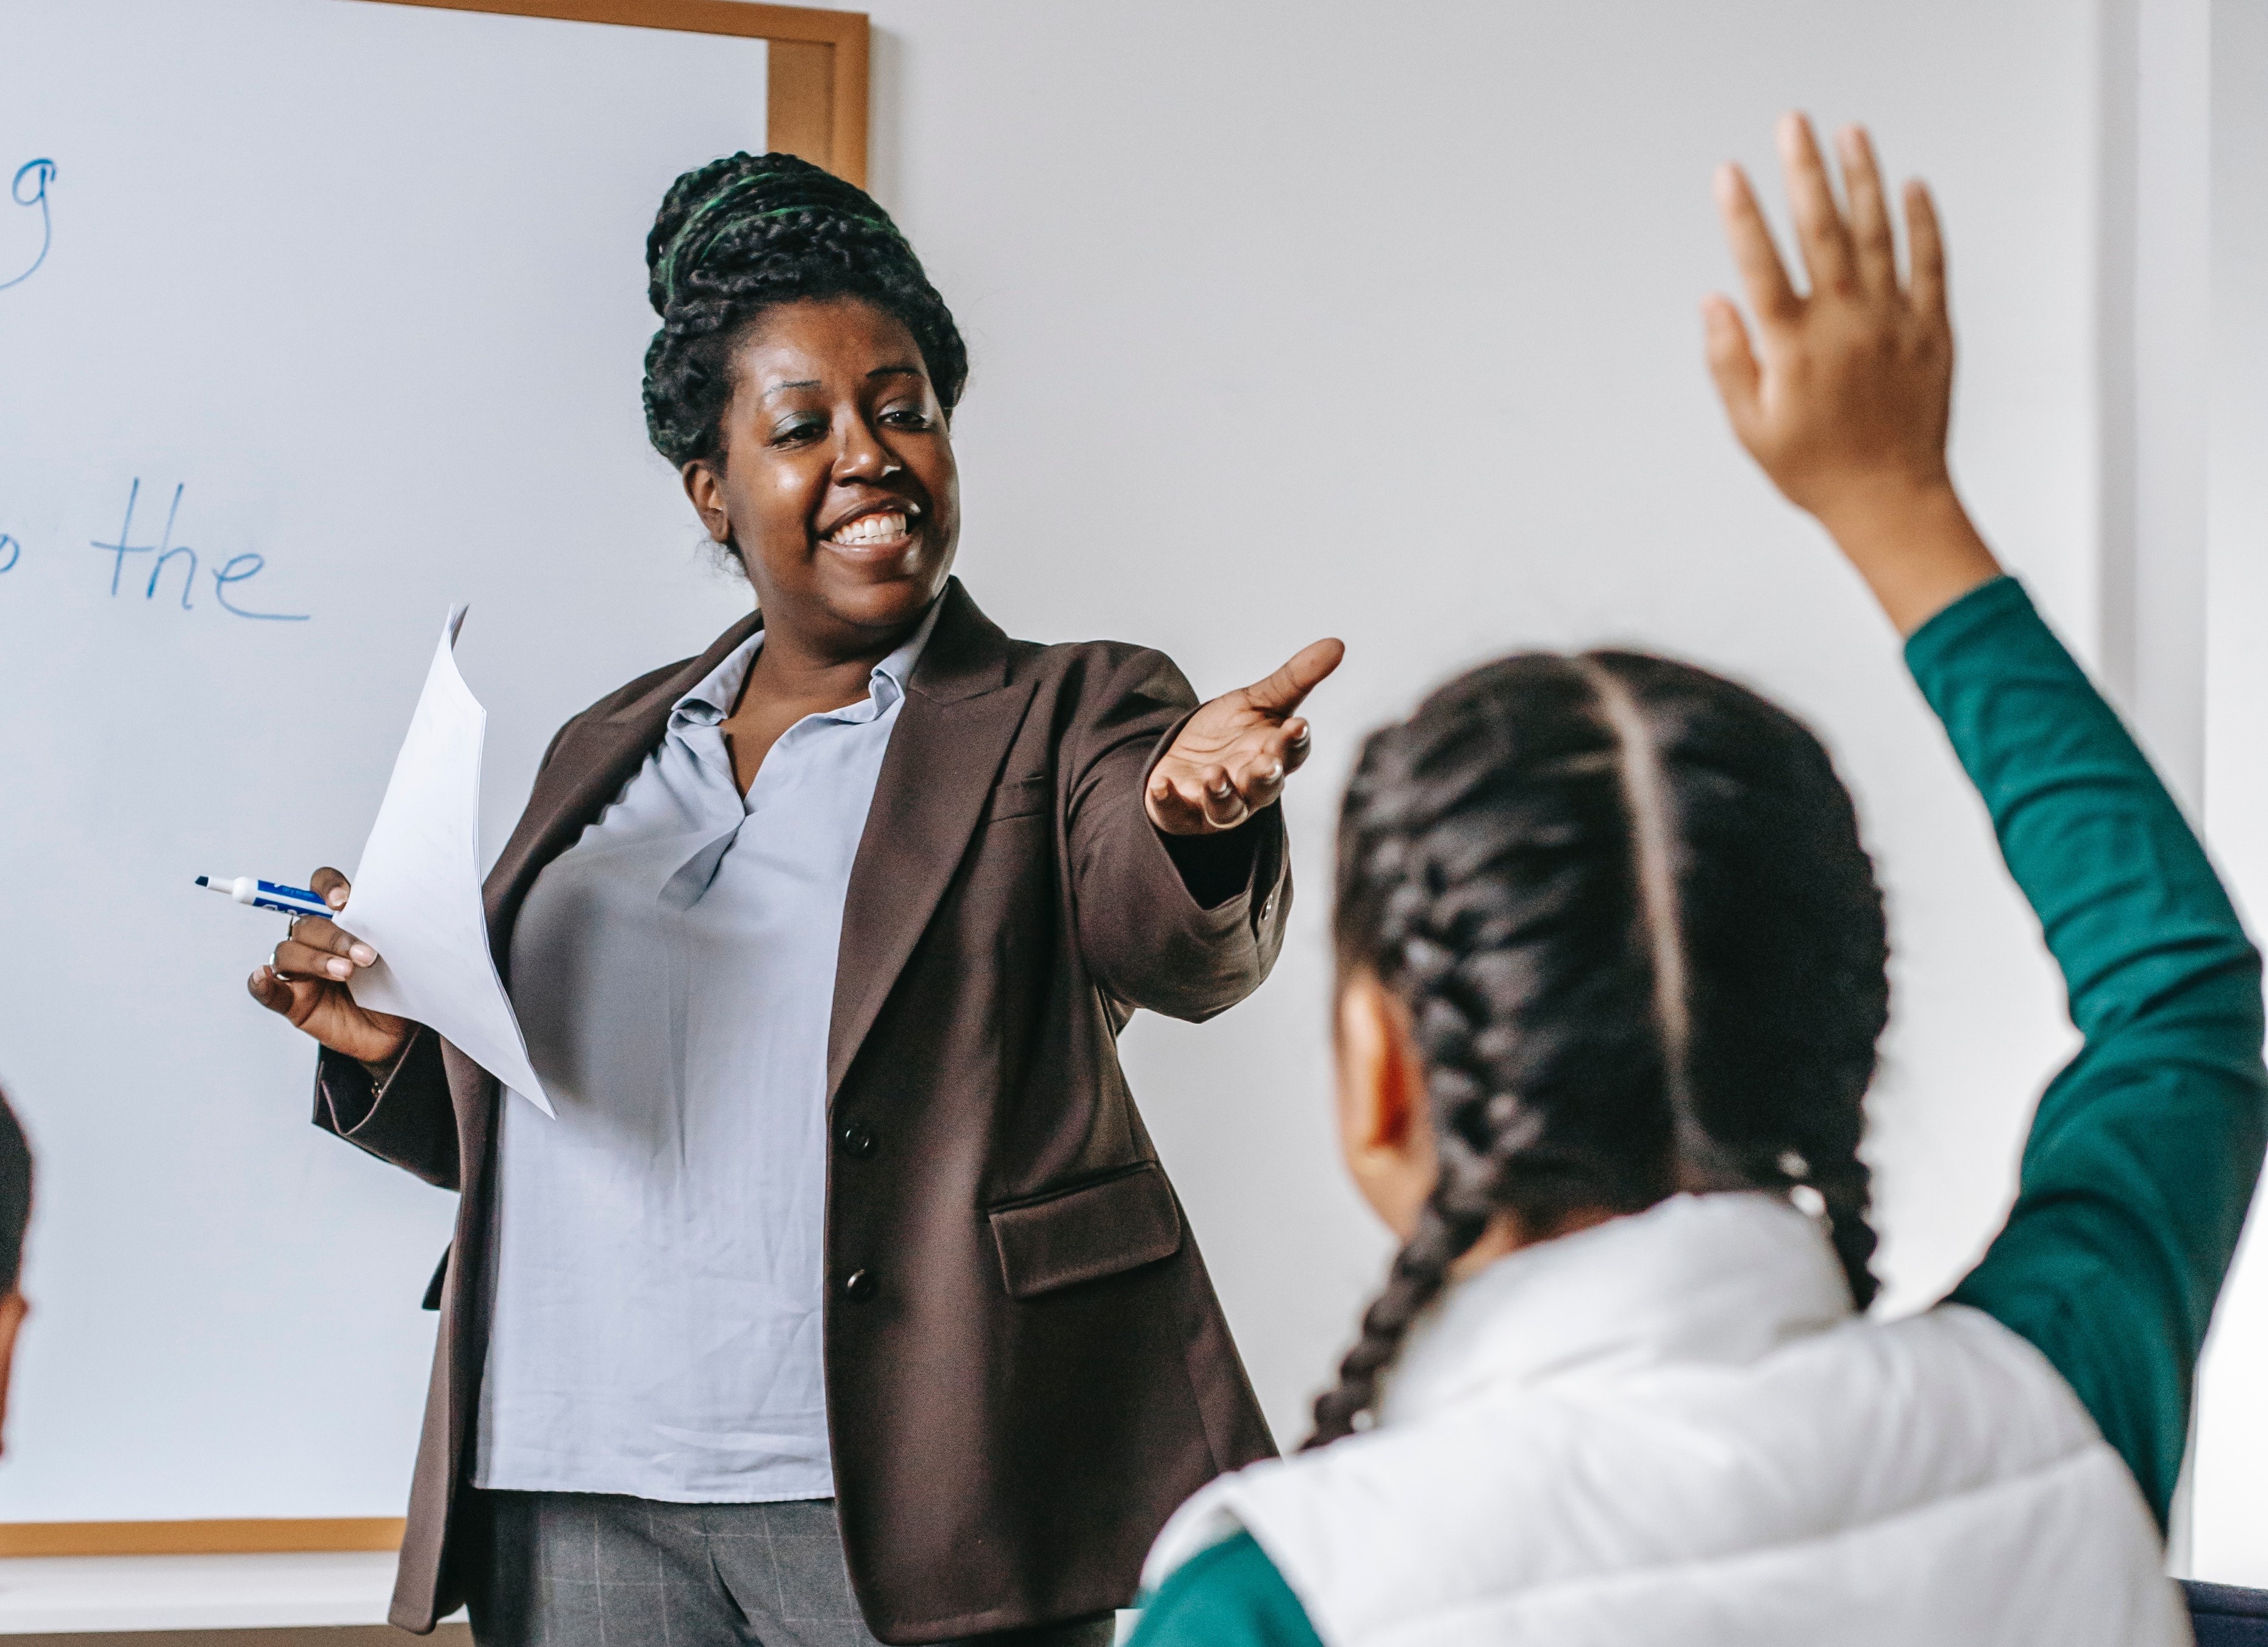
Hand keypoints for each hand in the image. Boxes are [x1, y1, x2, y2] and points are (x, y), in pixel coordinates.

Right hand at [245, 867, 410, 1064]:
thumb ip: (384, 933)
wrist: (399, 1034)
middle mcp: (317, 942)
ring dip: (315, 960)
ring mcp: (302, 972)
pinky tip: (264, 978)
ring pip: (288, 952)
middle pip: (306, 925)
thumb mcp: (398, 957)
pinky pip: (266, 991)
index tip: (342, 901)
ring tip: (346, 973)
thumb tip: (383, 914)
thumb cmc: (397, 990)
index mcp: (341, 922)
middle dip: (334, 938)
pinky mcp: (293, 1002)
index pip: (321, 890)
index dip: (327, 887)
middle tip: (365, 956)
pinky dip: (261, 983)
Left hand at [1147, 638, 1344, 834]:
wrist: (1186, 759)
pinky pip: (1175, 812)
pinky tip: (1159, 785)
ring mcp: (1216, 803)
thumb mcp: (1259, 699)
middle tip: (1266, 763)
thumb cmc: (1231, 733)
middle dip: (1265, 776)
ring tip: (1213, 774)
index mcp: (1273, 756)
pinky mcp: (1181, 812)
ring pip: (1226, 808)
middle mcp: (1250, 786)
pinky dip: (1167, 801)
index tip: (1298, 725)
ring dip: (1221, 793)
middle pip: (1265, 787)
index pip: (1292, 753)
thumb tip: (1338, 644)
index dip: (1296, 741)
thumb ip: (1296, 678)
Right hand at [1704, 114, 1999, 633]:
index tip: (1729, 174)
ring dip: (1862, 179)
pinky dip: (1922, 222)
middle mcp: (1844, 324)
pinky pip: (1930, 263)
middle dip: (1804, 172)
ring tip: (1850, 134)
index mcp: (1793, 349)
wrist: (1892, 500)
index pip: (1761, 267)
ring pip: (1878, 234)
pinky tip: (1912, 186)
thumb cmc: (1815, 470)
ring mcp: (1892, 321)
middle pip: (1821, 232)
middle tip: (1793, 125)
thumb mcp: (1751, 428)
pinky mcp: (1930, 329)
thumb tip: (1715, 303)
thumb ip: (1729, 363)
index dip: (1742, 217)